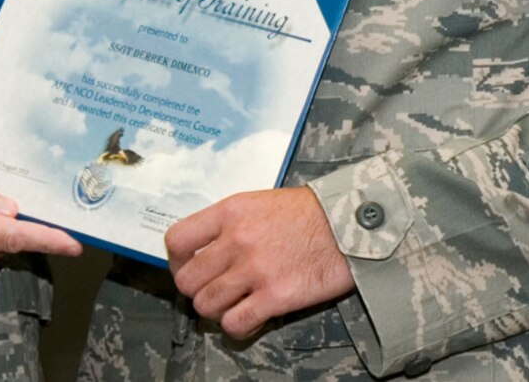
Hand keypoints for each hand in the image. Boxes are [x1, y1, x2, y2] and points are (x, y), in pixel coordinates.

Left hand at [165, 187, 354, 337]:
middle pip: (187, 280)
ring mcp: (255, 270)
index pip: (177, 240)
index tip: (188, 266)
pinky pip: (235, 324)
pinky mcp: (275, 297)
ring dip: (217, 309)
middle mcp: (237, 240)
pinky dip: (237, 326)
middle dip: (197, 289)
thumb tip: (205, 249)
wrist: (352, 224)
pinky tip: (250, 315)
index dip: (176, 260)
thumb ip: (230, 223)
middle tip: (214, 289)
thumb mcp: (262, 201)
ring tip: (234, 303)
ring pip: (206, 305)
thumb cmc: (311, 212)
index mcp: (232, 211)